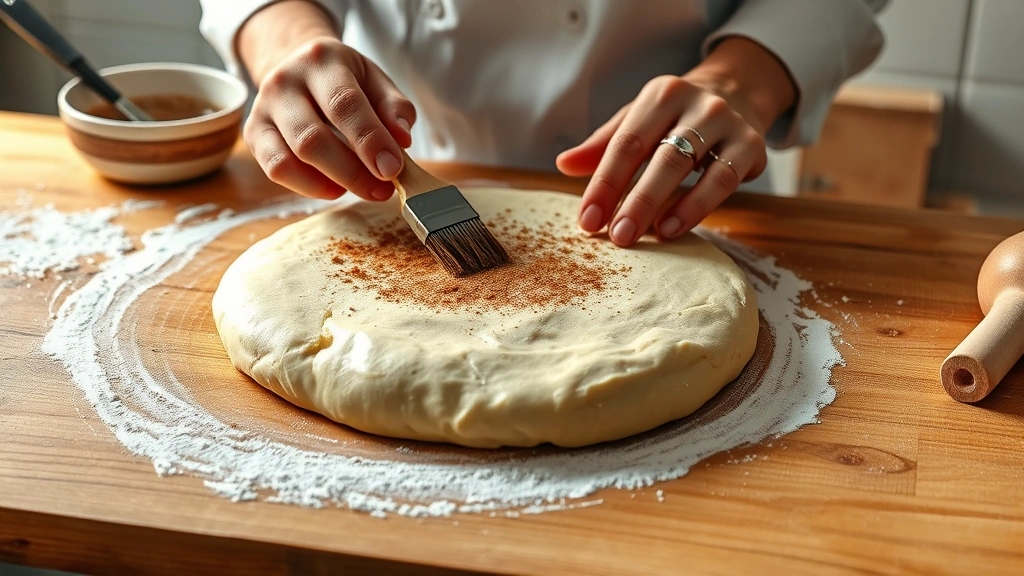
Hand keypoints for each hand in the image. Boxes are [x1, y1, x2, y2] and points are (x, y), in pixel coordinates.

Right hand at [239, 2, 414, 199]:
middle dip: (353, 172)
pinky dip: (308, 187)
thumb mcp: (375, 81)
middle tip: (383, 189)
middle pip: (313, 138)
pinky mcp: (253, 134)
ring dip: (333, 182)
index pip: (344, 104)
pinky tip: (335, 188)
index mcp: (321, 60)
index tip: (392, 168)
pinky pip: (276, 170)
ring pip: (291, 158)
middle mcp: (284, 81)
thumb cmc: (344, 80)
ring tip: (365, 189)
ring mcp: (263, 108)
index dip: (369, 140)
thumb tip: (402, 140)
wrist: (298, 69)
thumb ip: (394, 108)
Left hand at [557, 37, 795, 246]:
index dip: (604, 184)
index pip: (625, 143)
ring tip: (643, 237)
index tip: (587, 220)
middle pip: (657, 156)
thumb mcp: (640, 120)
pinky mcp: (751, 146)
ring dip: (663, 205)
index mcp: (660, 95)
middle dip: (633, 200)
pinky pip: (723, 181)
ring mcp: (726, 123)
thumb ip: (603, 145)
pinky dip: (697, 207)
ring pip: (690, 167)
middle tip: (614, 236)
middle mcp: (695, 104)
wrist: (739, 94)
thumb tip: (564, 164)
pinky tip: (672, 229)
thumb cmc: (676, 117)